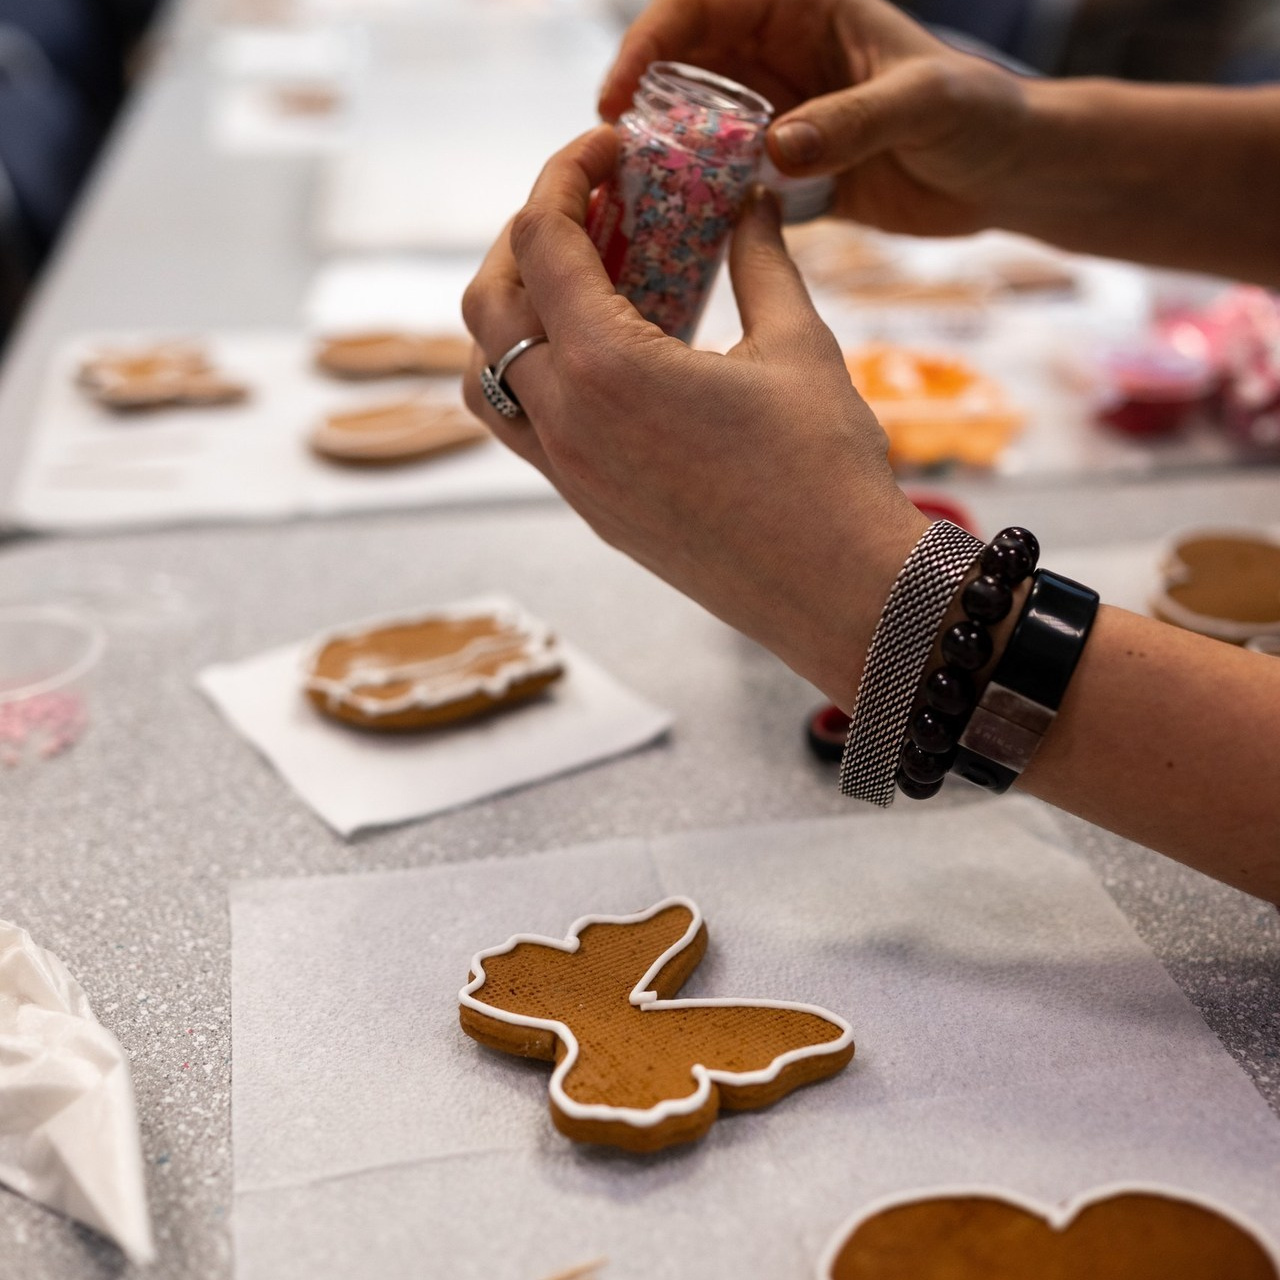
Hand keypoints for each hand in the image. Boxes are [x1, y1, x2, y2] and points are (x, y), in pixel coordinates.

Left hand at [461, 127, 926, 707]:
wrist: (834, 590)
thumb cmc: (825, 471)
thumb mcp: (798, 345)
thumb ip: (760, 261)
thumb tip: (751, 206)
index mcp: (608, 368)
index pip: (541, 241)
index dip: (564, 176)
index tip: (606, 154)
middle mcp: (566, 422)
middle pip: (488, 304)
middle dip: (527, 240)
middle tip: (589, 213)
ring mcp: (568, 474)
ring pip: (486, 375)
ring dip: (512, 317)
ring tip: (580, 287)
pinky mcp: (588, 508)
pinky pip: (523, 428)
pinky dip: (535, 375)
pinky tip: (602, 358)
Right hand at [599, 0, 1032, 237]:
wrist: (1010, 176)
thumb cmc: (984, 116)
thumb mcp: (925, 105)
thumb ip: (853, 121)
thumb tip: (776, 149)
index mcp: (808, 6)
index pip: (708, 4)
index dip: (653, 39)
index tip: (621, 92)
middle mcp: (785, 53)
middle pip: (688, 64)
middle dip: (645, 102)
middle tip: (612, 156)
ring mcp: (785, 112)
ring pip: (701, 123)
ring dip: (669, 154)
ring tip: (637, 195)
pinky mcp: (792, 168)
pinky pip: (732, 176)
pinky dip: (705, 197)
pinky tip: (684, 227)